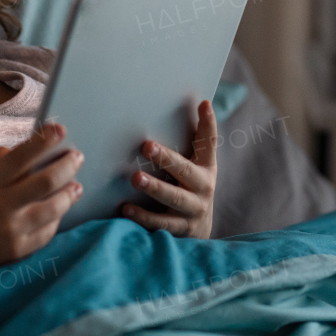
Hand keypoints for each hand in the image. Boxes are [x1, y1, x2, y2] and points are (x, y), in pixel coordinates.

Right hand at [0, 122, 82, 308]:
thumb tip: (28, 145)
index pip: (20, 157)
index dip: (43, 141)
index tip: (60, 129)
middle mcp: (1, 207)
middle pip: (45, 181)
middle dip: (66, 166)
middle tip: (77, 157)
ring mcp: (12, 231)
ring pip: (53, 208)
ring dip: (70, 193)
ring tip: (76, 185)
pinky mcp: (19, 250)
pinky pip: (48, 231)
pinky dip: (57, 217)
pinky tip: (60, 208)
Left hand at [121, 99, 217, 238]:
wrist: (200, 232)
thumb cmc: (191, 188)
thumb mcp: (196, 167)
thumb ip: (193, 142)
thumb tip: (189, 104)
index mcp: (207, 168)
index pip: (209, 142)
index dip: (208, 123)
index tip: (203, 104)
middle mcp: (204, 188)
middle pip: (185, 171)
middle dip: (166, 158)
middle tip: (146, 146)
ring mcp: (194, 210)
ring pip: (173, 198)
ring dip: (155, 188)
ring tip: (136, 178)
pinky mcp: (182, 230)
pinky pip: (161, 223)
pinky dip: (143, 217)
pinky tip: (126, 209)